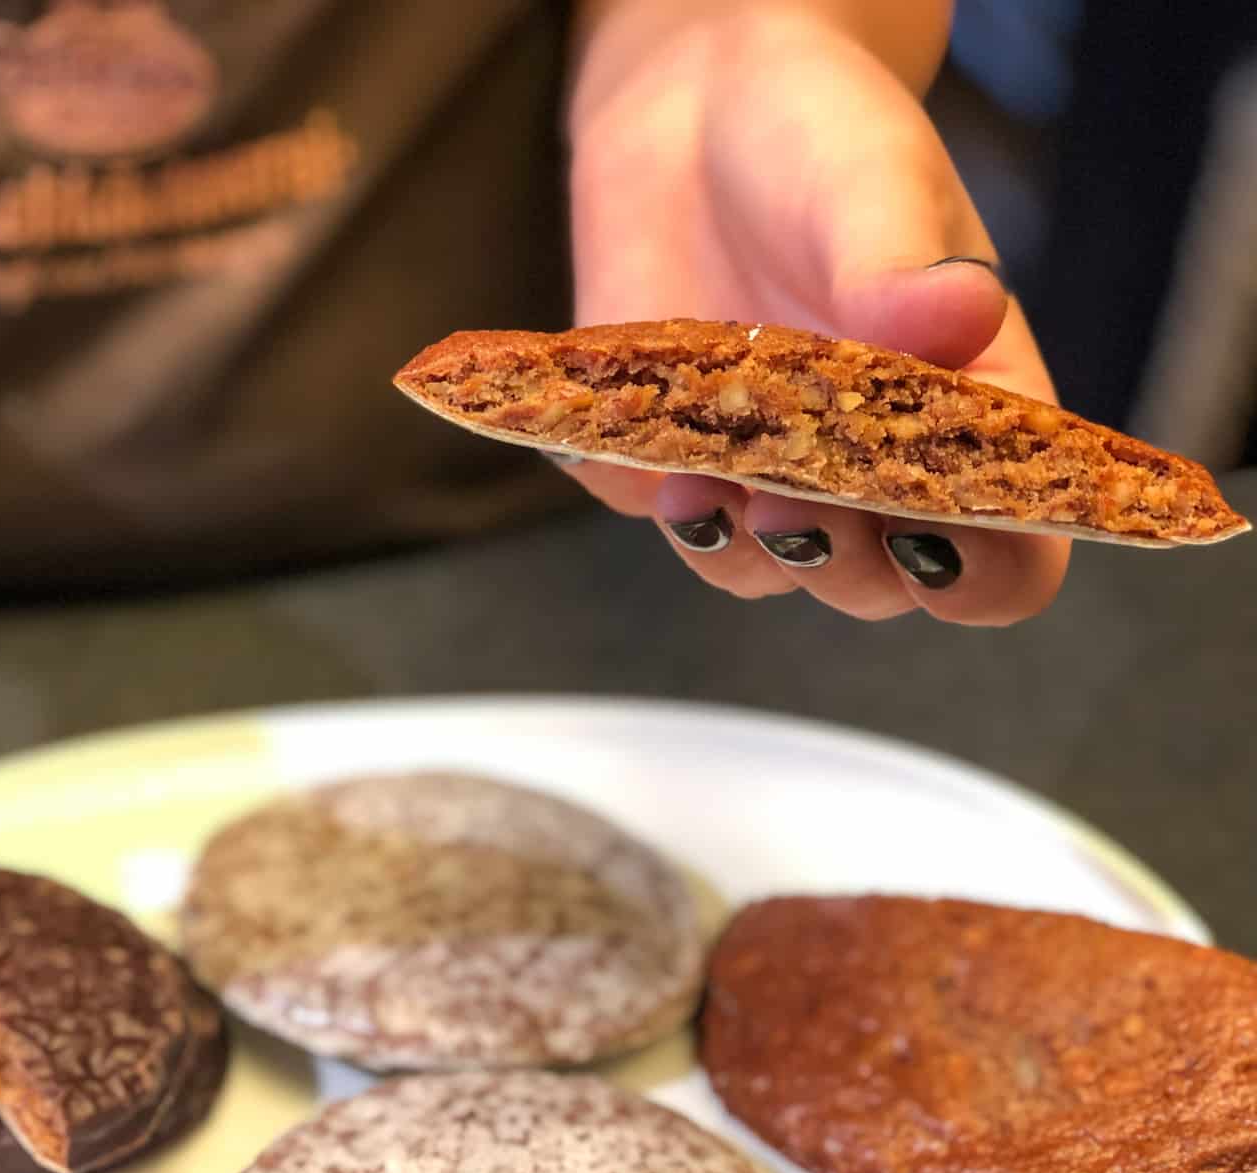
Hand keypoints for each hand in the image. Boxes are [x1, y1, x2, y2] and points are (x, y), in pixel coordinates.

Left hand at [565, 5, 1068, 623]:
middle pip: (877, 585)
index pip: (1011, 548)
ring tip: (705, 493)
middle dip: (843, 568)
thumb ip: (905, 263)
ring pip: (760, 571)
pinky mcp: (663, 456)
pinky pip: (656, 511)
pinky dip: (647, 495)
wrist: (696, 110)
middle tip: (801, 507)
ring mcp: (761, 470)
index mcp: (970, 416)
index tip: (939, 534)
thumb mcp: (875, 184)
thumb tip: (959, 317)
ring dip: (738, 552)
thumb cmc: (825, 141)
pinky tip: (637, 446)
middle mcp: (869, 464)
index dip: (987, 573)